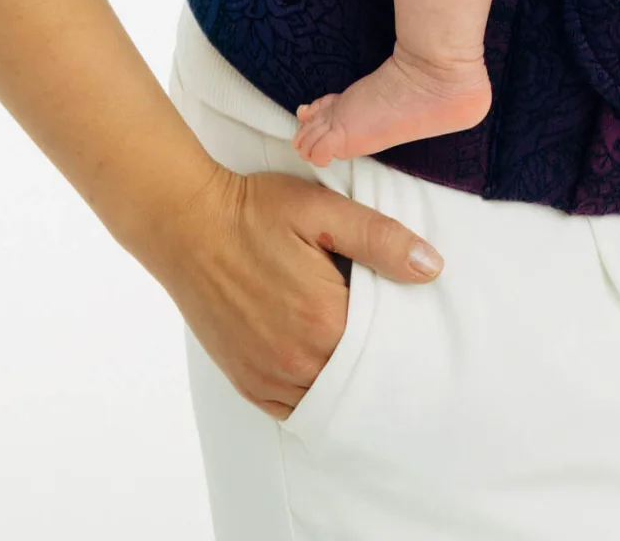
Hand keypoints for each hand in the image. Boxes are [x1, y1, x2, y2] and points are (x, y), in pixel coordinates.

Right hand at [163, 157, 443, 419]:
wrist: (187, 224)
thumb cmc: (255, 211)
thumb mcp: (322, 210)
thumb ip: (379, 239)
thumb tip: (432, 268)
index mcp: (324, 316)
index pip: (386, 342)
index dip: (402, 328)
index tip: (411, 316)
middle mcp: (298, 359)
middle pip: (359, 375)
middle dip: (378, 358)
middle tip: (389, 336)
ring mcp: (269, 375)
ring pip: (329, 398)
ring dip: (346, 380)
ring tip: (359, 352)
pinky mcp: (247, 381)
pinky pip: (293, 409)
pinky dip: (314, 396)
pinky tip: (325, 373)